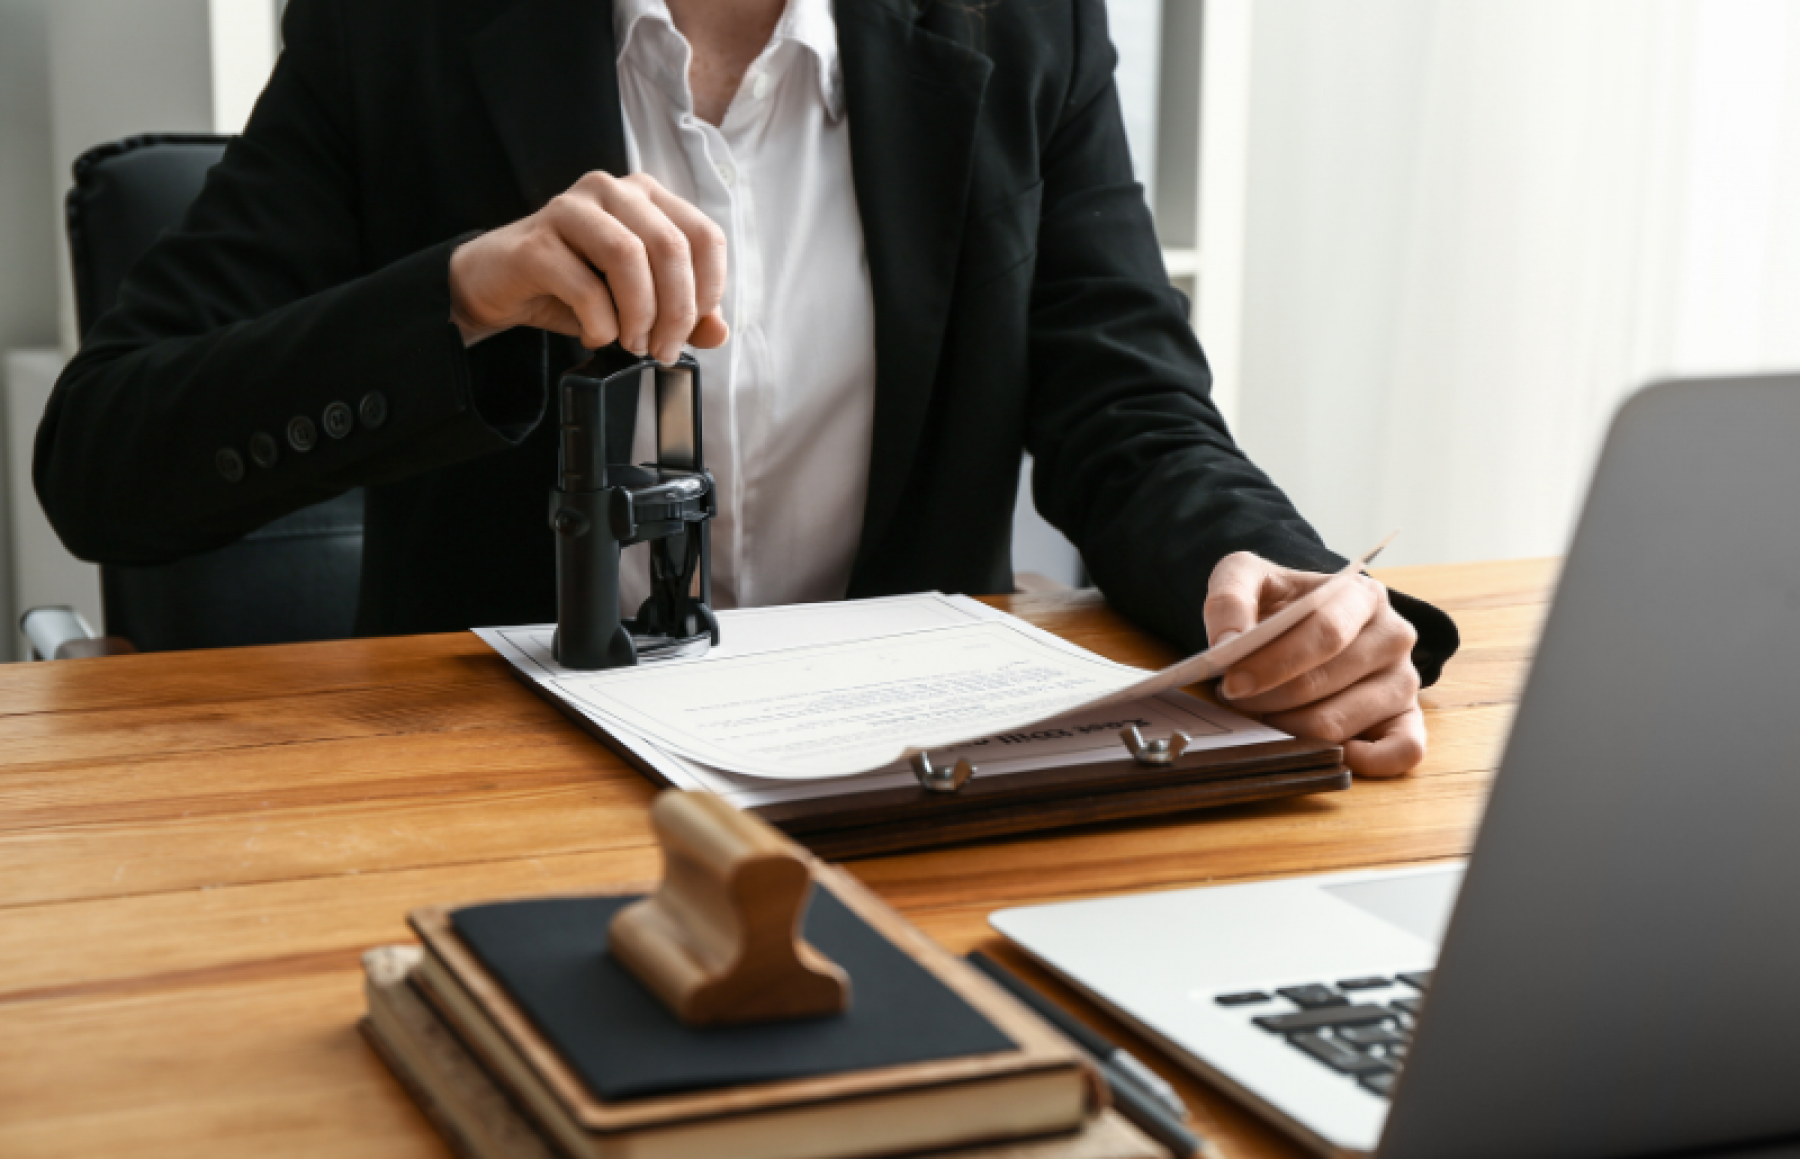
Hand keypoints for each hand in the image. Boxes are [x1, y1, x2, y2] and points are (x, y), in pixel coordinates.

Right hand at [448, 172, 728, 362]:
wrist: (498, 285)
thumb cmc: (572, 286)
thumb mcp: (638, 301)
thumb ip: (683, 313)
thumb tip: (719, 331)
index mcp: (647, 197)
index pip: (705, 236)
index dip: (707, 290)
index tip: (693, 328)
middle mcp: (612, 191)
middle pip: (671, 247)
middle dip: (676, 311)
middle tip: (663, 349)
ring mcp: (571, 209)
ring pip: (630, 257)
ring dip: (640, 315)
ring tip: (633, 344)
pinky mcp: (537, 241)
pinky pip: (586, 286)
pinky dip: (601, 325)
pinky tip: (594, 335)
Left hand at [1204, 552, 1424, 776]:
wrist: (1301, 623)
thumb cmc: (1279, 604)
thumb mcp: (1247, 577)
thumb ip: (1230, 598)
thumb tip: (1226, 641)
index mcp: (1362, 595)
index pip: (1325, 633)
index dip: (1275, 663)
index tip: (1233, 682)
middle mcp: (1393, 637)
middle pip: (1325, 682)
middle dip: (1269, 698)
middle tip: (1237, 700)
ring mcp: (1404, 682)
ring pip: (1340, 724)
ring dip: (1287, 728)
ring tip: (1262, 713)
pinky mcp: (1407, 720)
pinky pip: (1403, 751)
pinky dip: (1362, 762)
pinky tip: (1315, 751)